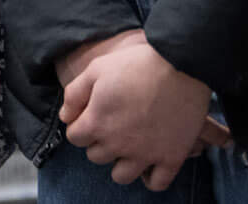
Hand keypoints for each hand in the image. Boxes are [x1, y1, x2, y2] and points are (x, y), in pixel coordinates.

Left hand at [61, 32, 213, 189]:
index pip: (75, 137)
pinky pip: (156, 183)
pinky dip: (151, 177)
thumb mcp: (97, 68)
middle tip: (113, 125)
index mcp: (97, 122)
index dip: (80, 124)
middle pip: (96, 156)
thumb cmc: (137, 63)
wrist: (181, 63)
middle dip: (99, 142)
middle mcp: (118, 144)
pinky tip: (150, 161)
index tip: (92, 115)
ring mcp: (145, 154)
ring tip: (129, 145)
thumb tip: (66, 117)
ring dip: (121, 163)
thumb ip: (74, 94)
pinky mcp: (171, 157)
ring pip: (121, 176)